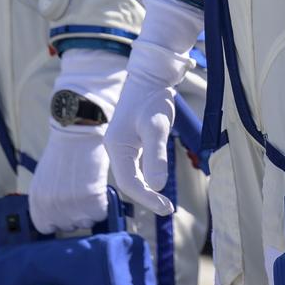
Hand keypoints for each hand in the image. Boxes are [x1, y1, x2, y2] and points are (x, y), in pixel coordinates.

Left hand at [29, 123, 110, 232]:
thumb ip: (47, 201)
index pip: (46, 228)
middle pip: (69, 226)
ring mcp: (71, 204)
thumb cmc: (63, 153)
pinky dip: (104, 204)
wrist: (78, 131)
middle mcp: (51, 207)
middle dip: (77, 214)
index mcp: (37, 203)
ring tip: (91, 190)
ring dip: (92, 210)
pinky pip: (102, 214)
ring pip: (87, 222)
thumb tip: (55, 219)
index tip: (67, 210)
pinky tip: (100, 188)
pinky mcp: (91, 199)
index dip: (58, 220)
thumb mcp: (45, 179)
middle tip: (82, 195)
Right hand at [104, 0, 201, 216]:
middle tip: (168, 208)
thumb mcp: (157, 127)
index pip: (129, 183)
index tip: (166, 207)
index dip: (147, 198)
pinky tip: (159, 182)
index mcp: (117, 146)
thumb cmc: (152, 99)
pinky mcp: (132, 140)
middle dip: (147, 197)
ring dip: (148, 189)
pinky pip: (137, 165)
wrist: (151, 75)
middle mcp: (116, 147)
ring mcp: (123, 144)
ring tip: (165, 202)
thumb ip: (156, 156)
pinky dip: (148, 176)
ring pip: (133, 175)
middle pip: (129, 182)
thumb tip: (158, 186)